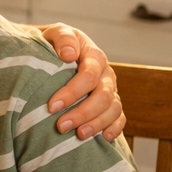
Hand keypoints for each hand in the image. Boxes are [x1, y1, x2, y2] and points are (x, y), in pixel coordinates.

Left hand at [40, 24, 125, 140]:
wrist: (54, 50)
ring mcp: (110, 89)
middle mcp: (105, 74)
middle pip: (103, 96)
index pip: (88, 76)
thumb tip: (69, 54)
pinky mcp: (111, 103)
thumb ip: (63, 38)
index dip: (72, 92)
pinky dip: (114, 128)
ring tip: (78, 135)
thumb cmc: (52, 43)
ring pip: (113, 109)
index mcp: (93, 56)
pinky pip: (120, 117)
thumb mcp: (55, 33)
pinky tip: (103, 138)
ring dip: (97, 124)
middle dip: (83, 113)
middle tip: (61, 126)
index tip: (52, 106)